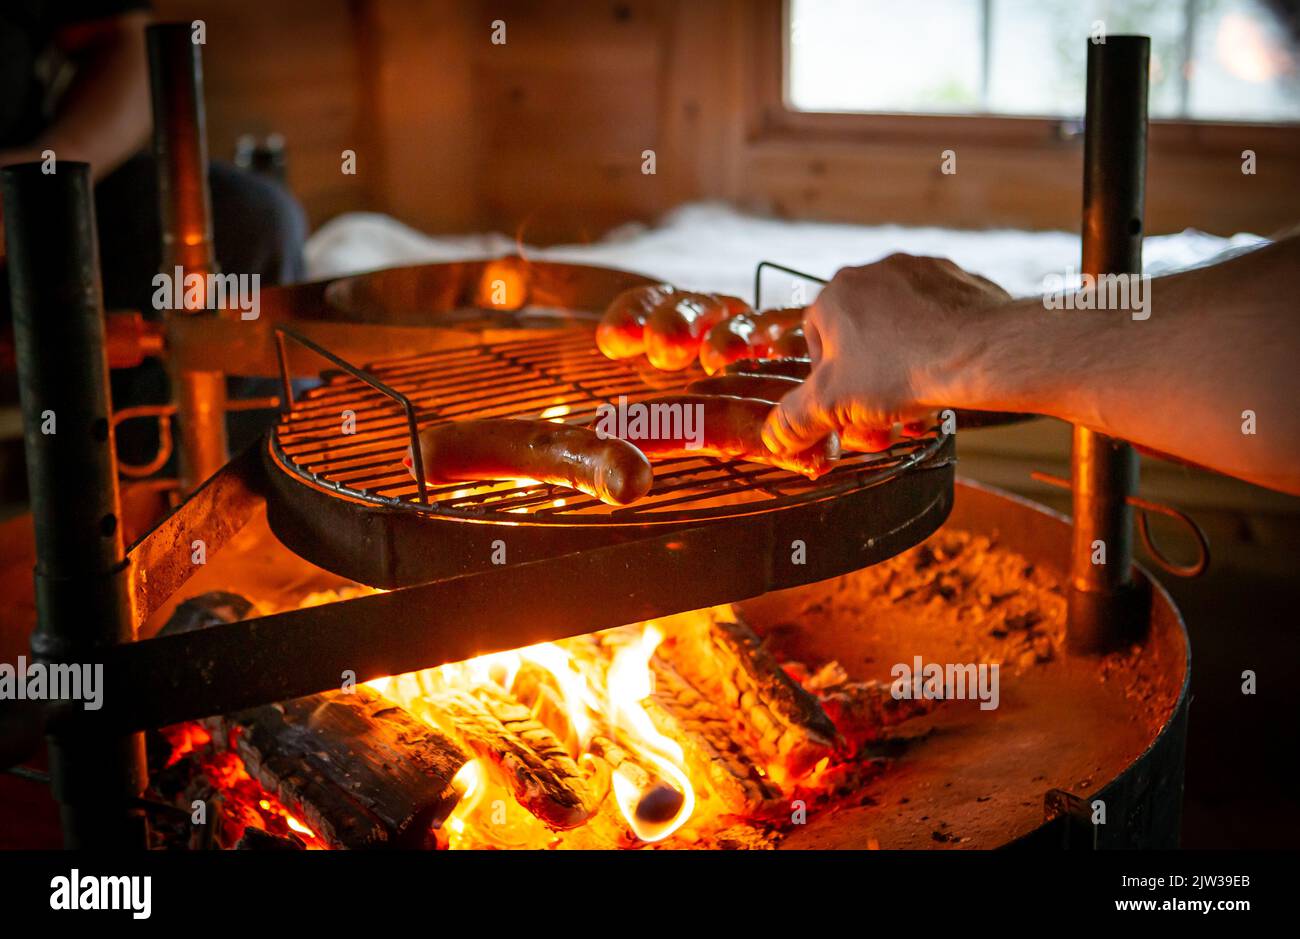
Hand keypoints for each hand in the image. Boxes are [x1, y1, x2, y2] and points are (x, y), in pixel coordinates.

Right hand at [762, 253, 1010, 453]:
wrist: (980, 351)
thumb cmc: (901, 370)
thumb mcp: (833, 405)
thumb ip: (795, 421)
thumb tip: (772, 439)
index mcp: (835, 294)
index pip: (816, 342)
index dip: (830, 382)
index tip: (847, 407)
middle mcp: (874, 272)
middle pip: (860, 337)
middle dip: (869, 378)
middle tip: (884, 412)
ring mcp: (919, 271)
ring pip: (899, 327)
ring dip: (902, 364)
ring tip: (918, 399)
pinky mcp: (957, 278)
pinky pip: (937, 316)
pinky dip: (937, 344)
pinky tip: (946, 372)